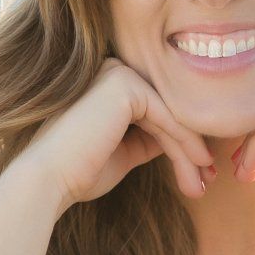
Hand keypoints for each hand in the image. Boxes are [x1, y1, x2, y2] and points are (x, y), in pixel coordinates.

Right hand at [20, 58, 215, 208]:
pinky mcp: (124, 85)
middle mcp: (112, 70)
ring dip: (190, 152)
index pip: (156, 111)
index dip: (180, 142)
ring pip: (170, 116)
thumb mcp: (124, 153)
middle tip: (208, 179)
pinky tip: (198, 166)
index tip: (199, 172)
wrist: (46, 180)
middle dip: (190, 148)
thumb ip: (149, 140)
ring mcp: (117, 73)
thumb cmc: (78, 173)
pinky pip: (166, 117)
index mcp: (107, 83)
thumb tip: (181, 140)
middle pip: (166, 112)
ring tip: (203, 184)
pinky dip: (185, 144)